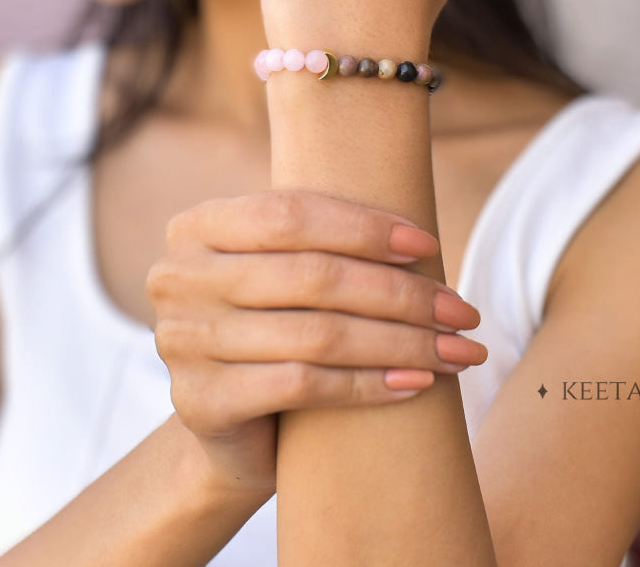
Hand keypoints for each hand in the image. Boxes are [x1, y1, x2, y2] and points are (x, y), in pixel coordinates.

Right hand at [145, 189, 485, 496]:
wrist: (234, 427)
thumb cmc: (277, 326)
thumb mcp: (286, 271)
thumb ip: (322, 241)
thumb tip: (421, 233)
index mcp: (196, 227)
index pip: (291, 214)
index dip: (365, 227)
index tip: (428, 244)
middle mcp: (177, 278)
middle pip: (312, 276)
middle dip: (401, 293)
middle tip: (461, 310)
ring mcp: (182, 342)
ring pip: (317, 334)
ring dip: (402, 342)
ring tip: (457, 350)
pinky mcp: (201, 403)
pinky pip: (303, 385)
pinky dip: (369, 383)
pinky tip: (417, 384)